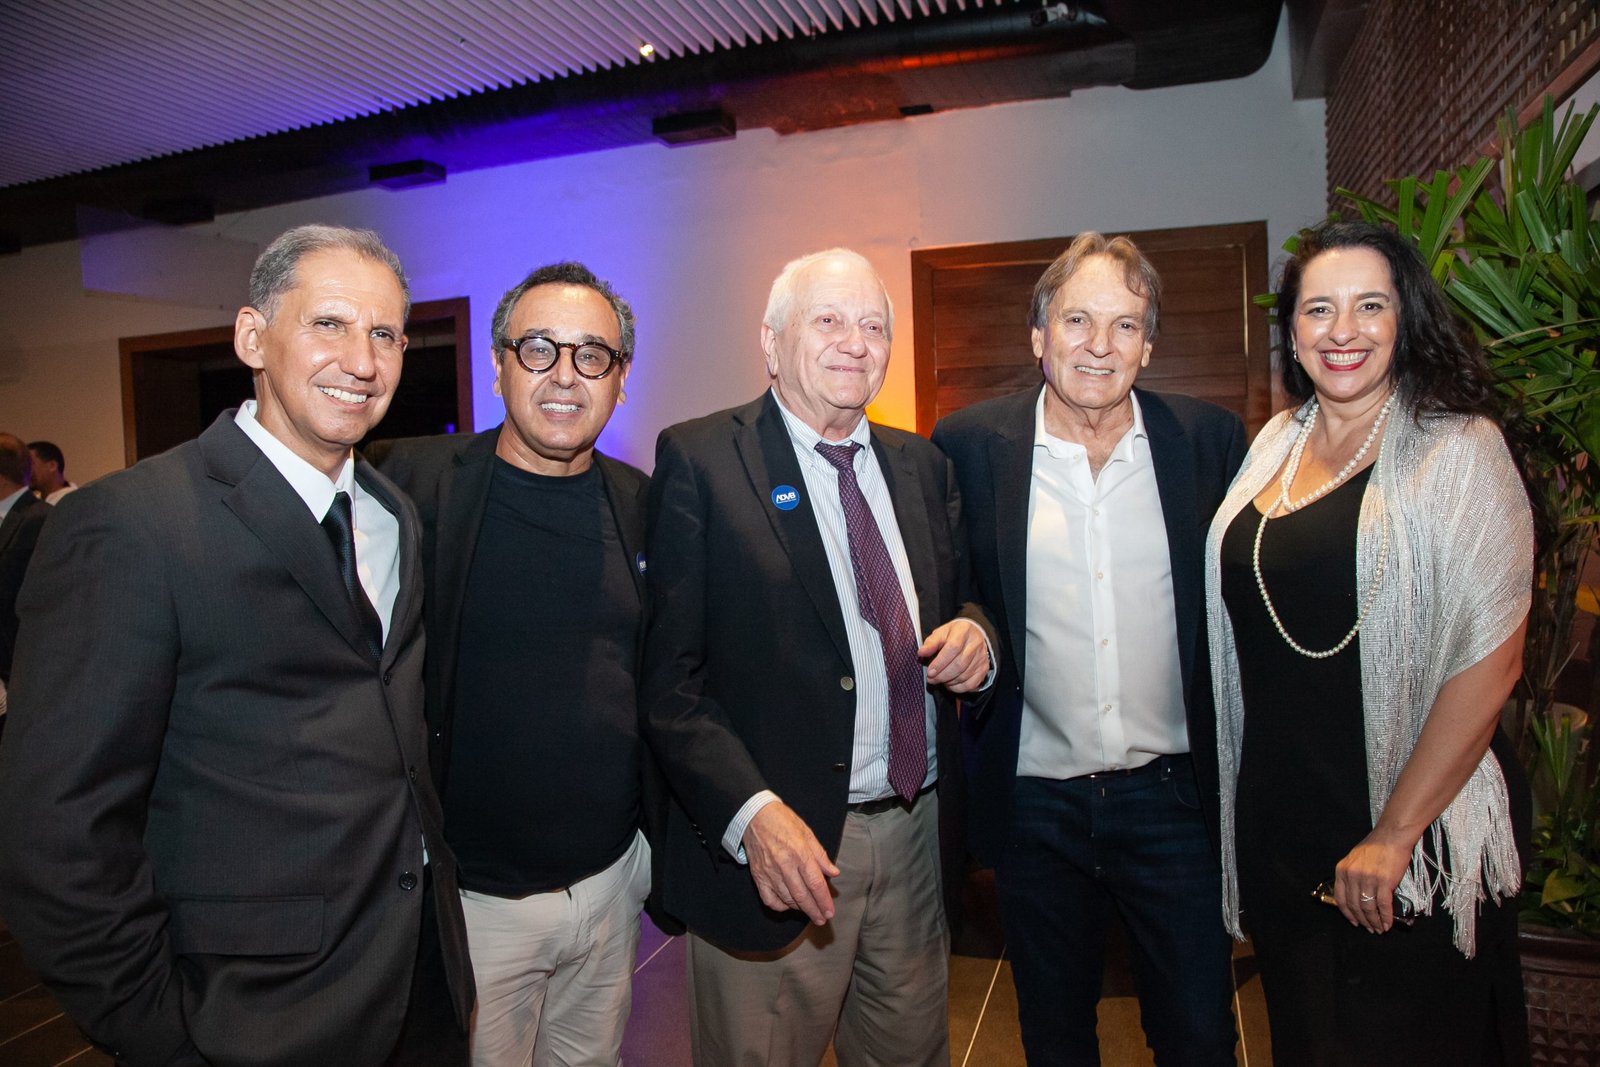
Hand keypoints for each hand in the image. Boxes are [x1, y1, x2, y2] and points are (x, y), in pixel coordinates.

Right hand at [742, 803, 839, 924]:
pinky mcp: (758, 876)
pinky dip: (780, 906)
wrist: (754, 815)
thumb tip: (833, 873)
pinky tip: (788, 905)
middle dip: (814, 910)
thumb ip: (820, 855)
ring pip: (787, 899)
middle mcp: (785, 865)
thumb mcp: (807, 833)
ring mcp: (769, 872)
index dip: (824, 900)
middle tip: (822, 919)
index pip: (815, 883)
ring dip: (800, 909)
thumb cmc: (782, 821)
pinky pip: (769, 899)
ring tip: (809, 911)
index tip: (830, 912)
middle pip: (802, 896)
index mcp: (800, 853)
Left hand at [919, 618, 989, 692]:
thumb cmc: (952, 635)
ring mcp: (981, 657)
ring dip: (949, 682)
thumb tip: (921, 653)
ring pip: (965, 675)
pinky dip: (958, 688)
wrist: (972, 635)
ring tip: (939, 680)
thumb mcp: (940, 633)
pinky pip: (971, 684)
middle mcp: (975, 644)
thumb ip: (931, 643)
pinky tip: (949, 684)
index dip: (940, 663)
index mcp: (963, 631)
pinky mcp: (984, 668)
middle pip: (959, 664)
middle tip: (931, 679)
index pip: (953, 648)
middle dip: (942, 675)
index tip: (930, 672)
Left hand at [1334, 829, 1413, 933]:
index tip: (1354, 922)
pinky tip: (1388, 924)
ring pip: (1368, 908)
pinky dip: (1386, 917)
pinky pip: (1383, 905)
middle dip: (1363, 921)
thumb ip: (1352, 877)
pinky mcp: (1384, 882)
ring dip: (1375, 922)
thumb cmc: (1375, 848)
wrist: (1392, 836)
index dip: (1348, 914)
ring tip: (1380, 929)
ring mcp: (1367, 879)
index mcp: (1342, 870)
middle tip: (1371, 929)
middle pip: (1355, 906)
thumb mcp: (1354, 860)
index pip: (1341, 899)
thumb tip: (1355, 898)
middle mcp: (1352, 876)